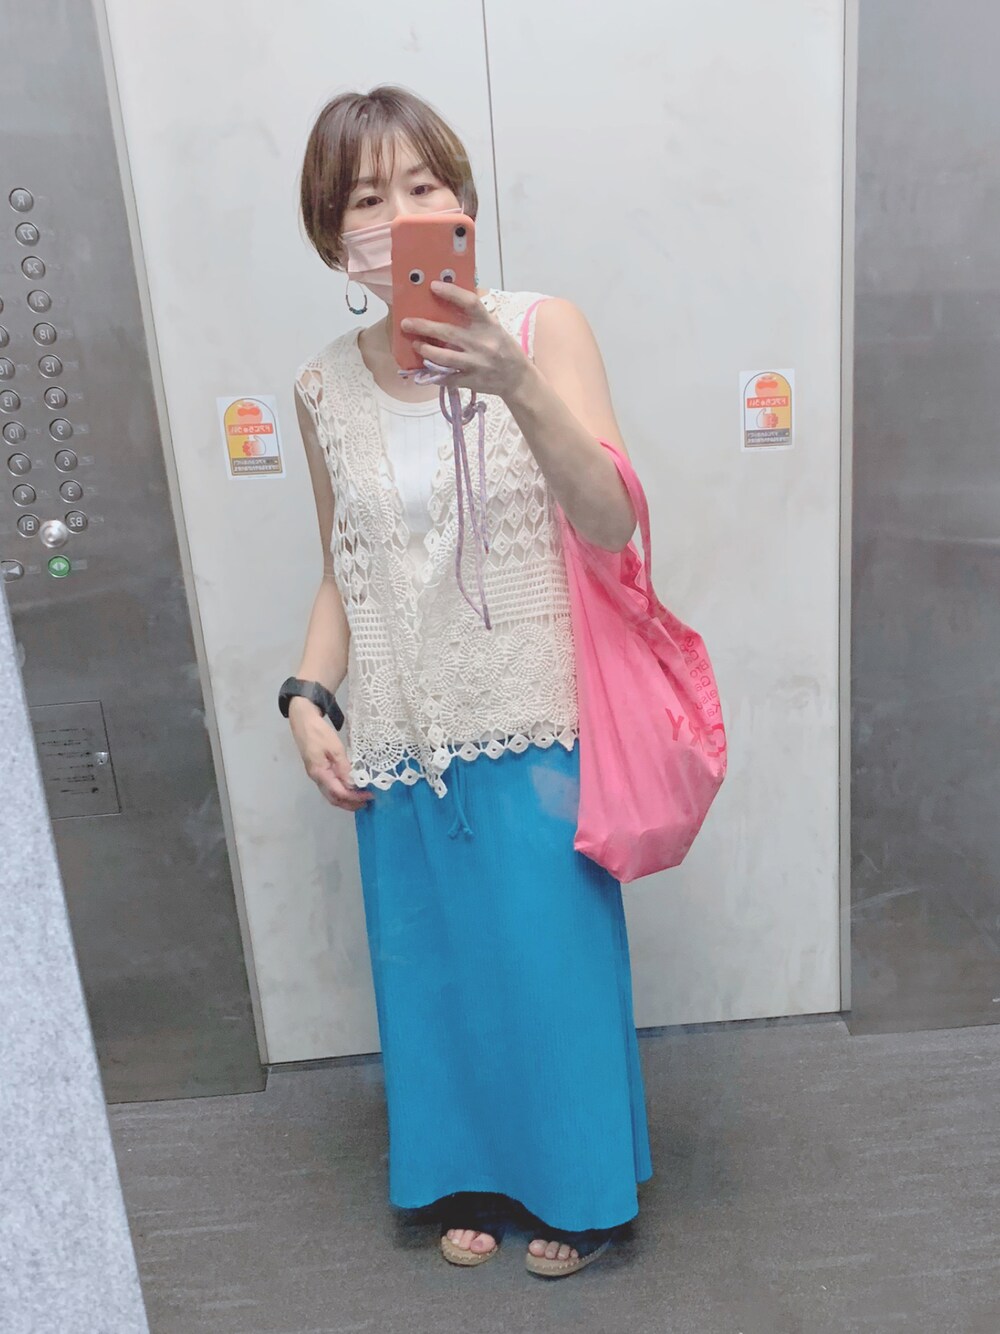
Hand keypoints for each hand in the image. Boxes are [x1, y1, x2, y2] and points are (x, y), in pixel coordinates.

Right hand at [287, 695, 373, 811]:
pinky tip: (350, 788)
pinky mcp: (317, 770)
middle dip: (350, 804)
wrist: (303, 721)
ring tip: (361, 798)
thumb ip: (344, 768)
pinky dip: (341, 791)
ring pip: (331, 795)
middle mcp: (316, 778)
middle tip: (367, 802)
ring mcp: (316, 775)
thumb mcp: (335, 748)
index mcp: (319, 773)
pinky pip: (330, 787)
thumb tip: (353, 784)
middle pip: (333, 798)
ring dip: (346, 799)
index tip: (369, 795)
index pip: (339, 792)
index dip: (354, 797)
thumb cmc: (318, 732)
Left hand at [399, 281, 531, 398]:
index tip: (433, 287)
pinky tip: (424, 368)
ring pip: (444, 357)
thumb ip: (477, 319)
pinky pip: (448, 377)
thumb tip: (450, 303)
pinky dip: (434, 374)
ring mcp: (476, 364)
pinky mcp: (472, 380)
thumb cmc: (505, 350)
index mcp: (490, 325)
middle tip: (407, 323)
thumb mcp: (496, 329)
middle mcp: (483, 343)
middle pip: (448, 332)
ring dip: (426, 350)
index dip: (451, 293)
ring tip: (415, 345)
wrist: (519, 379)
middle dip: (424, 327)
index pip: (470, 303)